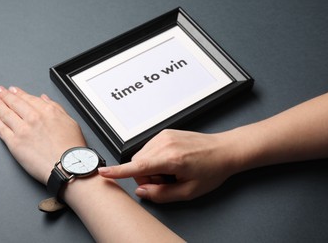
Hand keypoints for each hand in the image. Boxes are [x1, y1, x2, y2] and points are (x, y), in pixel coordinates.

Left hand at [0, 85, 85, 183]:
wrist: (68, 166)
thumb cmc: (72, 148)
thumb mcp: (71, 122)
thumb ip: (57, 108)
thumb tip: (46, 100)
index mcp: (48, 111)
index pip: (29, 98)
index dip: (19, 93)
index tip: (12, 90)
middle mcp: (33, 117)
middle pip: (15, 103)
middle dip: (4, 95)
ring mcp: (23, 130)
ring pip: (6, 113)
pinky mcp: (15, 143)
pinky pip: (2, 129)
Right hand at [99, 129, 237, 202]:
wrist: (224, 150)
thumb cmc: (211, 169)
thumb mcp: (189, 191)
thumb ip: (162, 194)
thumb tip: (142, 191)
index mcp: (171, 159)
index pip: (138, 167)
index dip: (118, 172)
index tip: (103, 172)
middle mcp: (165, 144)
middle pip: (138, 163)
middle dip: (146, 177)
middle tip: (166, 181)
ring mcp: (165, 136)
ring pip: (142, 156)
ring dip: (150, 167)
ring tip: (171, 171)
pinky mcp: (166, 133)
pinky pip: (149, 149)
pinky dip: (154, 159)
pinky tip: (171, 162)